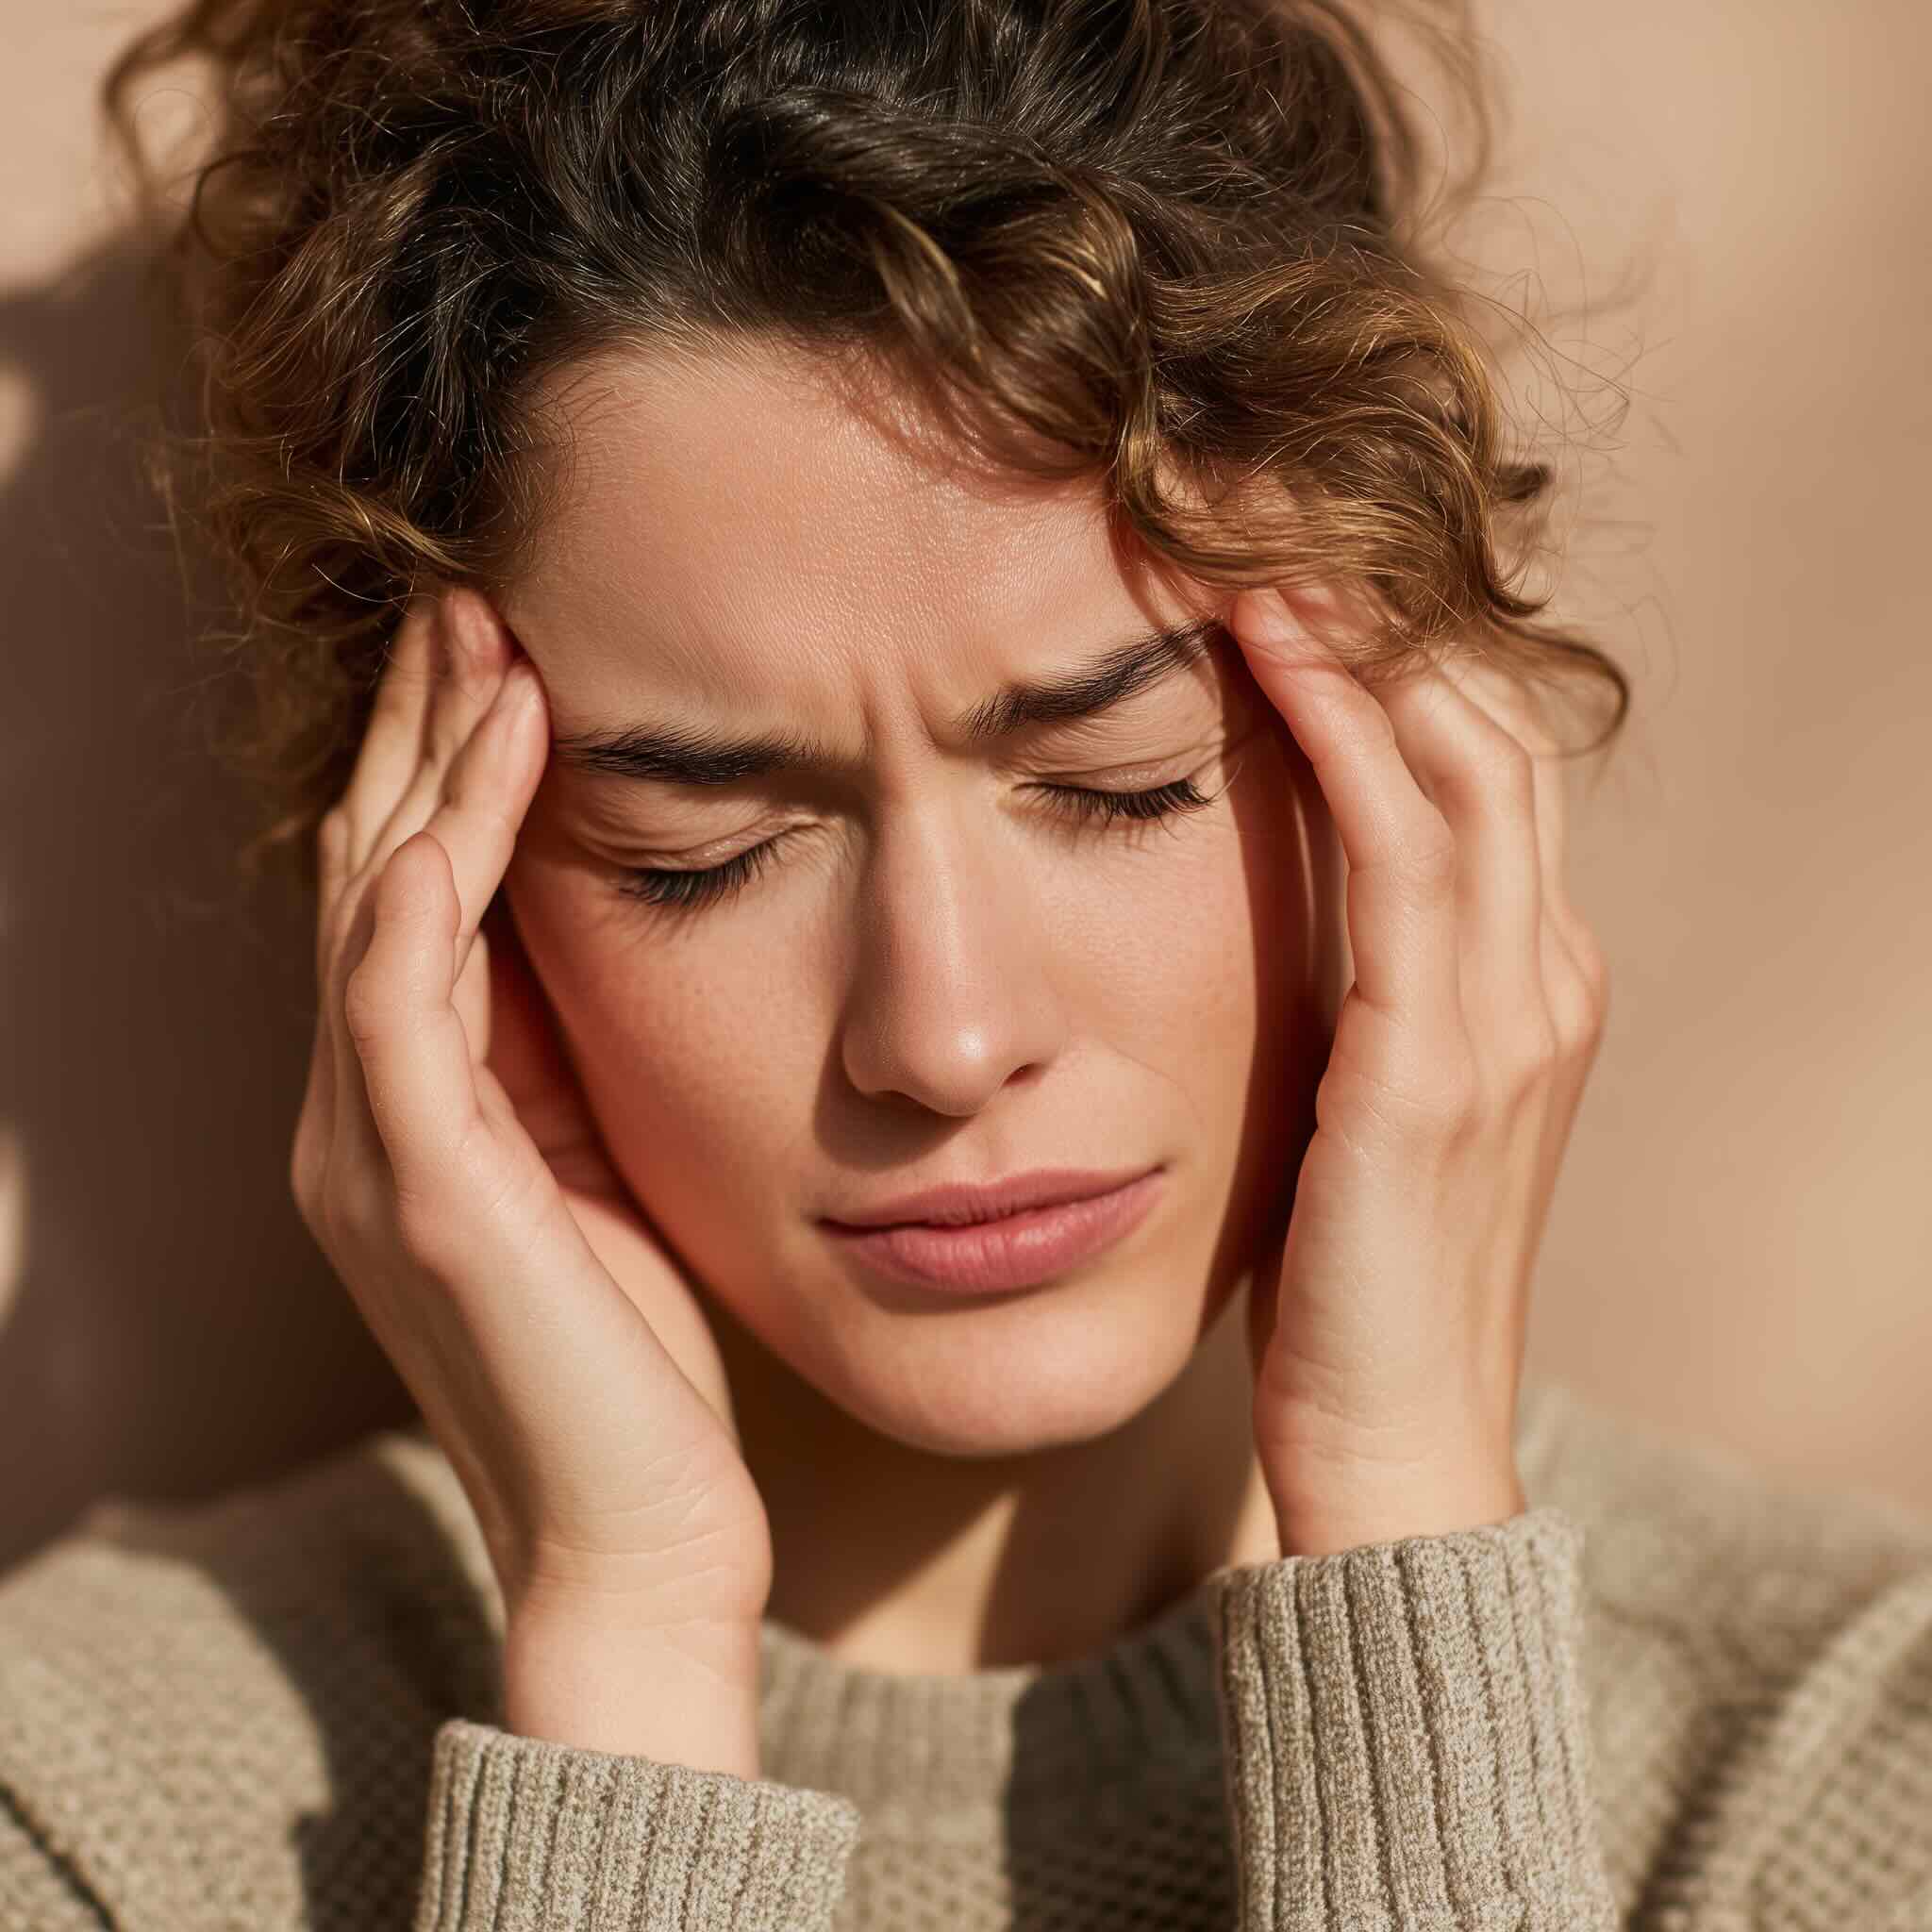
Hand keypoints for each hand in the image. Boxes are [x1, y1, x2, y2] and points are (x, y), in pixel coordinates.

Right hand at [290, 587, 769, 1770]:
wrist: (637, 1532)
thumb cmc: (638, 1359)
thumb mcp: (600, 1173)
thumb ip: (567, 1067)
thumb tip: (599, 940)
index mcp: (410, 1111)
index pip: (407, 900)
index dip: (444, 773)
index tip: (510, 657)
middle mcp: (361, 1116)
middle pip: (373, 872)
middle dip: (420, 733)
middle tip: (472, 597)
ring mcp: (372, 1151)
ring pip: (377, 905)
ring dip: (430, 765)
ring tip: (487, 639)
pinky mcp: (423, 1188)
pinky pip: (402, 994)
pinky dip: (439, 870)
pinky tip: (491, 769)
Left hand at [1228, 584, 1609, 1556]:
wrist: (1398, 1441)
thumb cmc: (1356, 1277)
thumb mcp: (1371, 1105)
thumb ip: (1368, 994)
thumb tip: (1293, 896)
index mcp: (1528, 981)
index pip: (1482, 758)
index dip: (1399, 639)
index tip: (1293, 547)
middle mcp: (1543, 973)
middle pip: (1486, 722)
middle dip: (1385, 597)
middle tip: (1271, 488)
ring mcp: (1507, 1013)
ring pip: (1458, 756)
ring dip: (1360, 628)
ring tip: (1259, 522)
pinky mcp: (1434, 1061)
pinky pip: (1398, 852)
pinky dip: (1343, 733)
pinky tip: (1272, 645)